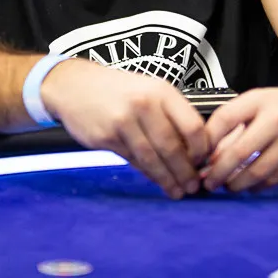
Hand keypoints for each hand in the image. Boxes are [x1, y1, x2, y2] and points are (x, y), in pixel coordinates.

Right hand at [41, 59, 208, 199]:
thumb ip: (170, 114)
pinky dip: (147, 173)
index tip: (203, 162)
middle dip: (185, 172)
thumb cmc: (118, 89)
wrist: (74, 85)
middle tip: (193, 186)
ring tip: (177, 191)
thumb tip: (192, 149)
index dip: (201, 150)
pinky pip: (133, 160)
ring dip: (167, 178)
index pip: (192, 126)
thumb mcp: (149, 90)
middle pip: (172, 147)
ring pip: (152, 158)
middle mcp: (144, 104)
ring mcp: (123, 121)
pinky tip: (155, 180)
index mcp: (162, 91)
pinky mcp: (106, 137)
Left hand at [200, 81, 277, 191]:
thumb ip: (230, 125)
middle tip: (209, 182)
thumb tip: (209, 158)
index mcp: (261, 101)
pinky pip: (274, 180)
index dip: (208, 141)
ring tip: (229, 184)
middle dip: (219, 172)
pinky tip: (250, 184)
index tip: (200, 157)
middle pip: (240, 152)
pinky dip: (258, 186)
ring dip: (237, 183)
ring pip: (257, 172)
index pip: (225, 119)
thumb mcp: (254, 103)